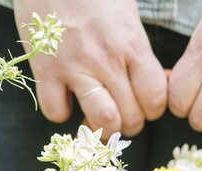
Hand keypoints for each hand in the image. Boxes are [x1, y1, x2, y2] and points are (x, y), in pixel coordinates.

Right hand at [13, 0, 167, 138]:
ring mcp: (74, 68)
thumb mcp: (126, 10)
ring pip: (101, 122)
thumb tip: (149, 80)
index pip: (155, 98)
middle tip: (122, 114)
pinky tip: (64, 96)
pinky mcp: (45, 71)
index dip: (153, 108)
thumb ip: (137, 46)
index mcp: (131, 43)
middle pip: (131, 117)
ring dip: (101, 127)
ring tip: (97, 116)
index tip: (144, 102)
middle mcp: (106, 61)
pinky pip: (56, 113)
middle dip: (130, 124)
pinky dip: (61, 112)